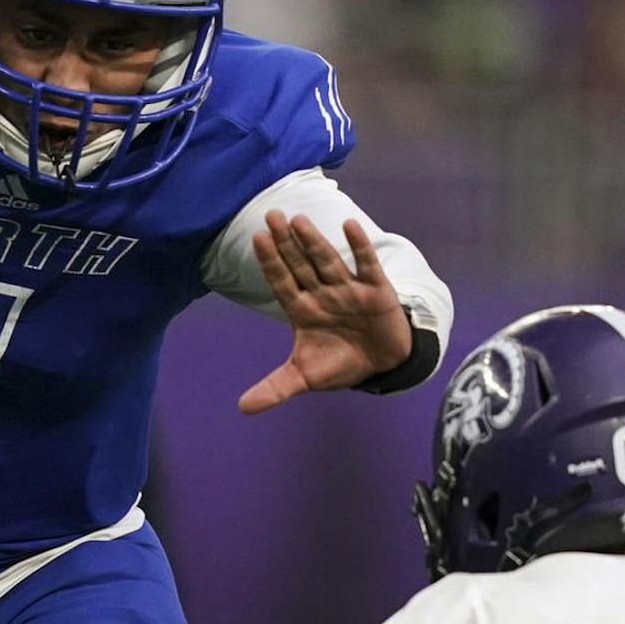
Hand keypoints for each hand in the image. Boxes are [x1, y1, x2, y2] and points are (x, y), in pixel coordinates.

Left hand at [239, 211, 411, 414]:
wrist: (382, 365)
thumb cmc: (340, 363)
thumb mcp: (305, 378)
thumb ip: (275, 388)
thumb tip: (242, 408)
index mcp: (302, 309)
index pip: (282, 281)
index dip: (271, 262)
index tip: (258, 238)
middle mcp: (323, 293)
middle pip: (301, 265)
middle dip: (287, 243)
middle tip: (271, 215)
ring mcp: (349, 289)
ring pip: (329, 262)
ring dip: (315, 242)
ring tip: (300, 221)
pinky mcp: (376, 291)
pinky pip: (367, 266)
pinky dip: (360, 248)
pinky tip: (350, 227)